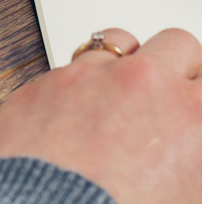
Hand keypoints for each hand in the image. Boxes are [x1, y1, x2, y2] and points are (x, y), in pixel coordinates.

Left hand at [0, 28, 201, 203]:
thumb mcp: (186, 197)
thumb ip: (189, 159)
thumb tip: (182, 149)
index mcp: (189, 114)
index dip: (198, 94)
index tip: (192, 103)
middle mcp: (141, 82)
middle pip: (177, 44)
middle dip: (178, 67)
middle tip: (170, 93)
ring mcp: (88, 75)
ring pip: (119, 41)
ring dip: (127, 62)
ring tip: (122, 91)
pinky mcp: (44, 82)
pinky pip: (69, 67)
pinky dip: (77, 84)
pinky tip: (73, 114)